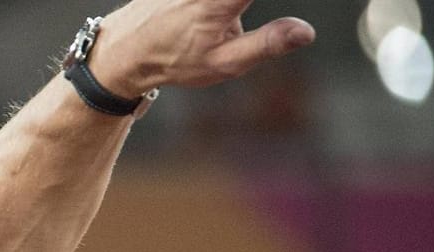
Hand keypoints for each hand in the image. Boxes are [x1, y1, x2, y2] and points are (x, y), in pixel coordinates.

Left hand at [90, 0, 315, 96]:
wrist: (126, 49)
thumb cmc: (174, 60)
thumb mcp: (222, 63)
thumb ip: (266, 44)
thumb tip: (307, 32)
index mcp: (221, 0)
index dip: (278, 0)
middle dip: (240, 8)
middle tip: (237, 23)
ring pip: (230, 0)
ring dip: (233, 10)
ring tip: (217, 30)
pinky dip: (227, 6)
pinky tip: (211, 21)